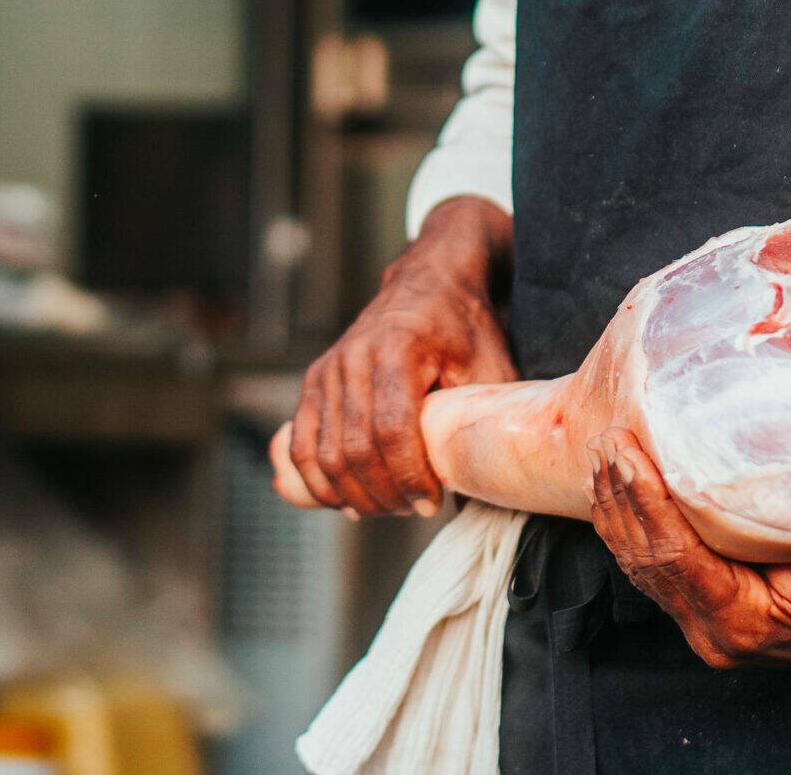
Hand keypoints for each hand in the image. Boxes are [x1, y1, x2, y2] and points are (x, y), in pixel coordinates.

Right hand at [279, 196, 515, 517]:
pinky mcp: (315, 381)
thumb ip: (483, 420)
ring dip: (351, 494)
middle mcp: (355, 358)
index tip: (430, 501)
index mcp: (399, 349)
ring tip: (388, 507)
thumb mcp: (489, 366)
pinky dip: (316, 481)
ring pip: (324, 454)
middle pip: (354, 449)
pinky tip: (346, 500)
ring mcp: (329, 369)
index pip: (392, 431)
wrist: (433, 281)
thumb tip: (487, 487)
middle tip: (412, 510)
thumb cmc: (466, 326)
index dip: (409, 477)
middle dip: (383, 493)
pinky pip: (301, 443)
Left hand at [587, 429, 790, 668]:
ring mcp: (702, 622)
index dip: (648, 504)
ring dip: (617, 507)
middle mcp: (712, 630)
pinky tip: (619, 487)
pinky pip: (651, 565)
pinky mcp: (701, 606)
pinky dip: (629, 523)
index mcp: (744, 623)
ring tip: (602, 452)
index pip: (678, 558)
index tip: (627, 454)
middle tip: (604, 438)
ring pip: (641, 564)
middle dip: (621, 496)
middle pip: (648, 559)